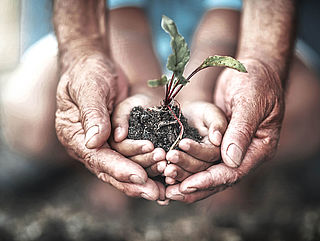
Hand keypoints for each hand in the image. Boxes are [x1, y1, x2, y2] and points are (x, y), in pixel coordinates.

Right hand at [55, 54, 164, 200]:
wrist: (93, 64)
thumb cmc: (88, 72)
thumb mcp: (89, 88)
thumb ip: (92, 114)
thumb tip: (94, 142)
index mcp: (73, 135)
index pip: (97, 158)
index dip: (119, 169)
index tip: (140, 178)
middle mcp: (86, 145)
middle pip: (110, 170)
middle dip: (134, 183)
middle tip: (157, 194)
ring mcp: (101, 144)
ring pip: (122, 168)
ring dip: (144, 178)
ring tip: (165, 188)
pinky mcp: (115, 141)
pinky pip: (130, 158)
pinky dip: (146, 168)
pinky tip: (162, 177)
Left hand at [166, 58, 284, 202]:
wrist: (253, 69)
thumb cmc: (256, 81)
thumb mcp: (250, 103)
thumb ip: (241, 131)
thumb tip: (230, 161)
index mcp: (260, 148)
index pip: (233, 172)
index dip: (209, 180)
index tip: (187, 186)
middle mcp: (246, 153)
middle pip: (219, 178)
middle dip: (194, 186)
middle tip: (170, 193)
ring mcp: (232, 148)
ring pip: (209, 171)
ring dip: (187, 178)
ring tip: (166, 187)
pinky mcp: (219, 142)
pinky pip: (203, 158)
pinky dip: (187, 166)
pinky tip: (170, 171)